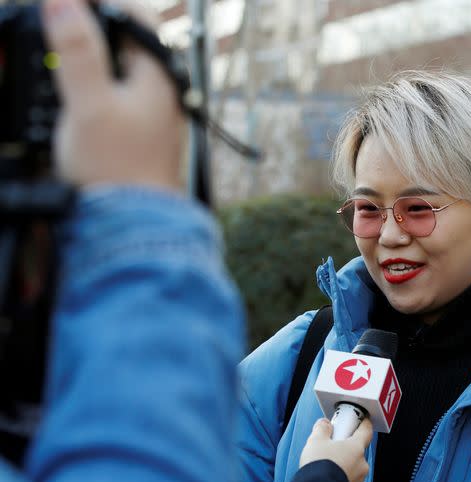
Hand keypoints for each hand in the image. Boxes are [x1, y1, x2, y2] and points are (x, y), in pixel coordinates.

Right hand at [42, 0, 184, 190]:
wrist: (135, 222)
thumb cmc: (117, 169)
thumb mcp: (89, 104)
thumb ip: (78, 52)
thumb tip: (64, 2)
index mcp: (158, 74)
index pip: (135, 15)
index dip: (100, 2)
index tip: (63, 5)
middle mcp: (164, 88)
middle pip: (129, 39)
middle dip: (94, 27)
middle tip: (58, 24)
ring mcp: (156, 110)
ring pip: (124, 65)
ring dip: (95, 54)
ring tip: (62, 53)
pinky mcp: (144, 129)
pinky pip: (121, 90)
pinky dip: (99, 82)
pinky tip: (78, 93)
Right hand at [299, 418, 372, 481]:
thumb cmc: (319, 467)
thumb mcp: (316, 441)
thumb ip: (322, 429)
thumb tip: (324, 424)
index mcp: (356, 448)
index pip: (366, 431)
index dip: (363, 424)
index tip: (362, 420)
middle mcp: (362, 465)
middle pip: (356, 452)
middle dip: (345, 450)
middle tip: (331, 449)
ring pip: (353, 470)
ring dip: (343, 468)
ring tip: (326, 470)